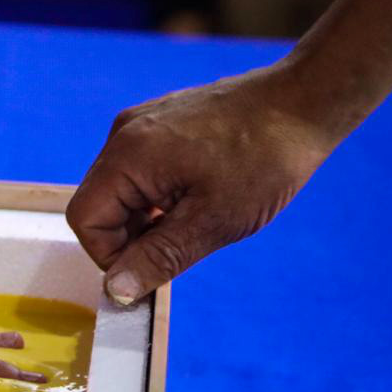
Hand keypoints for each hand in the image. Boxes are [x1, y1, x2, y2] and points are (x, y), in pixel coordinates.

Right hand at [66, 65, 334, 303]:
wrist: (305, 100)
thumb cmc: (264, 159)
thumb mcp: (212, 222)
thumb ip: (157, 258)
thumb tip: (116, 291)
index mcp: (128, 155)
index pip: (86, 220)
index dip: (112, 256)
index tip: (153, 269)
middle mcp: (124, 134)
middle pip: (99, 205)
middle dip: (131, 237)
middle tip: (180, 247)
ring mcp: (141, 124)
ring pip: (120, 190)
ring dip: (147, 218)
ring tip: (196, 219)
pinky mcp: (160, 122)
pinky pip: (140, 170)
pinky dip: (158, 195)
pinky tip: (199, 196)